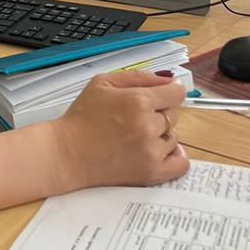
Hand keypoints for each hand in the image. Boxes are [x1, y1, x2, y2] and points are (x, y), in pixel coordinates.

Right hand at [52, 69, 188, 189]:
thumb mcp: (103, 82)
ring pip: (174, 136)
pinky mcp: (152, 173)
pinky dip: (174, 156)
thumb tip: (167, 80)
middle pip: (173, 114)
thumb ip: (138, 76)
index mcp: (137, 100)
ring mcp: (151, 151)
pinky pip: (181, 163)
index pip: (175, 93)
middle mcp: (148, 125)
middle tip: (136, 116)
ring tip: (137, 135)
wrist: (68, 153)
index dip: (170, 91)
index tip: (166, 93)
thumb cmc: (82, 117)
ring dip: (162, 134)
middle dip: (159, 112)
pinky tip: (159, 150)